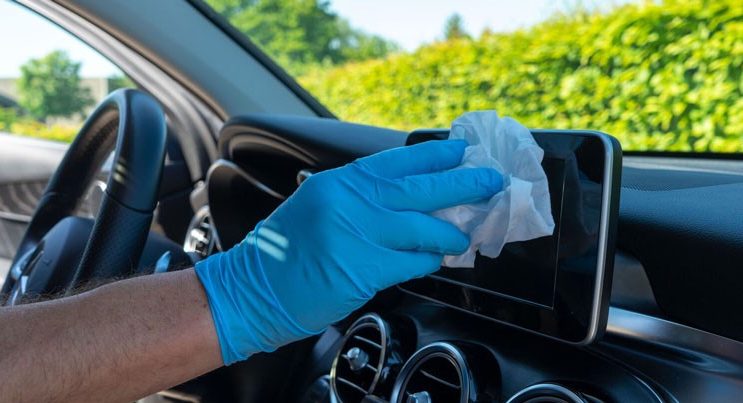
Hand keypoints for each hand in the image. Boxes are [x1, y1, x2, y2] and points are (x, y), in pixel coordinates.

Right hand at [195, 139, 502, 364]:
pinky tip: (435, 260)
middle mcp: (351, 202)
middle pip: (421, 188)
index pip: (398, 161)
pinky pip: (412, 262)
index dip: (436, 155)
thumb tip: (407, 196)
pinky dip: (428, 261)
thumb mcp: (318, 205)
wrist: (252, 290)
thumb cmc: (284, 251)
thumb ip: (358, 196)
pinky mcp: (364, 269)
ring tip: (463, 236)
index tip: (463, 149)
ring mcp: (358, 235)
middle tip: (489, 180)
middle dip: (463, 183)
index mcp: (341, 182)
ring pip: (424, 228)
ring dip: (451, 233)